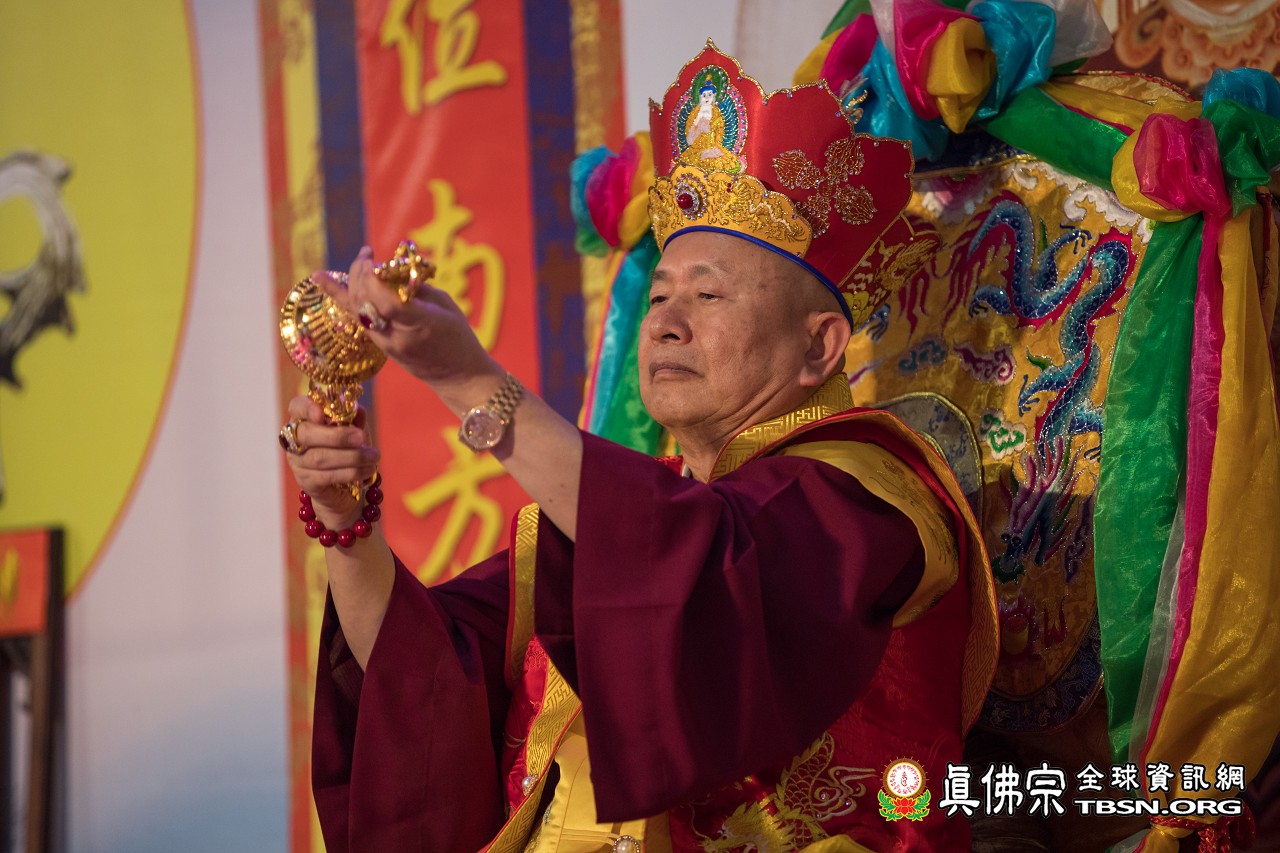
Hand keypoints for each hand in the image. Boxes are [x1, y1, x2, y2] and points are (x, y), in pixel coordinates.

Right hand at [283, 396, 379, 527]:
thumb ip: (354, 418)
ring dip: (352, 456)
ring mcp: (298, 463)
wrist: (345, 486)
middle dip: (337, 435)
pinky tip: (367, 470)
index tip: (322, 413)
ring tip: (374, 456)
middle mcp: (294, 440)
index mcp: (304, 420)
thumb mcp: (354, 430)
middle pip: (306, 434)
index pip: (297, 407)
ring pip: (320, 457)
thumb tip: (358, 410)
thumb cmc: (348, 450)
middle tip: (361, 437)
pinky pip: (327, 476)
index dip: (307, 408)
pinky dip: (351, 472)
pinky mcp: (307, 482)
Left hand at [314, 247, 499, 396]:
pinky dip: (343, 296)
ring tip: (359, 260)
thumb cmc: (459, 337)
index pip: (386, 302)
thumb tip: (392, 268)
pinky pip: (356, 318)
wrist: (458, 376)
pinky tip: (322, 279)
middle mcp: (397, 337)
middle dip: (360, 273)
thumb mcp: (446, 305)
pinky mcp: (380, 347)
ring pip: (356, 310)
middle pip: (366, 303)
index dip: (373, 278)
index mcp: (420, 325)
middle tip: (366, 253)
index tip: (372, 256)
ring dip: (352, 281)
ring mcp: (386, 344)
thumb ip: (417, 287)